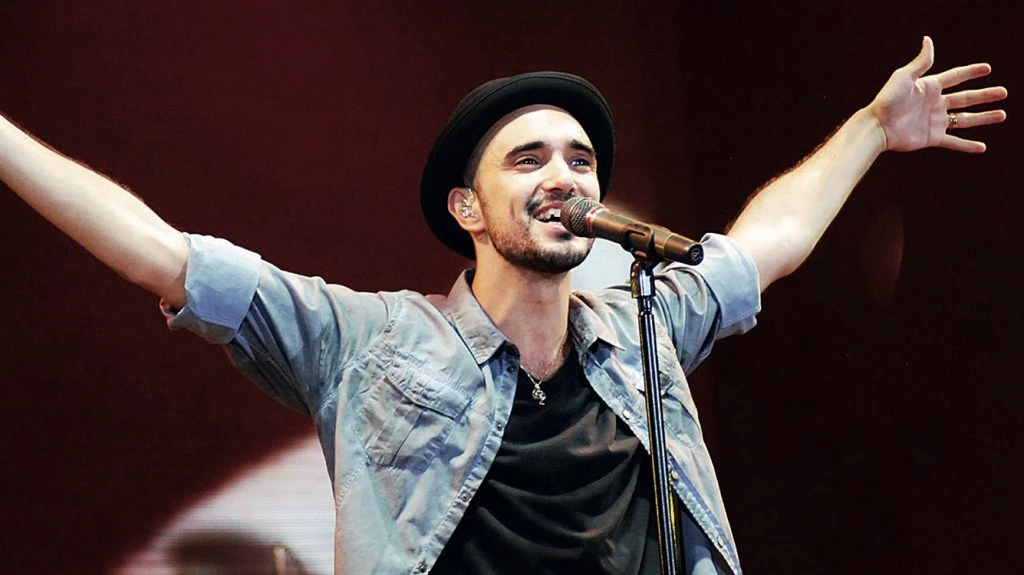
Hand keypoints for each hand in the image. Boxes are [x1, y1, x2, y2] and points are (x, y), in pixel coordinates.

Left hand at [869, 36, 1006, 152]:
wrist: (877, 127)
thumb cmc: (887, 100)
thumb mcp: (905, 77)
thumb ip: (921, 62)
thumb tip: (928, 40)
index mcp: (930, 87)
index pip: (955, 77)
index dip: (971, 72)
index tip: (987, 69)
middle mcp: (934, 104)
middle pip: (966, 98)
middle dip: (985, 96)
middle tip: (1003, 92)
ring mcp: (934, 121)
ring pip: (965, 119)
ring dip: (984, 118)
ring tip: (1002, 115)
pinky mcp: (932, 138)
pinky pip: (954, 142)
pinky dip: (967, 146)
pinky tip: (982, 147)